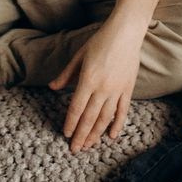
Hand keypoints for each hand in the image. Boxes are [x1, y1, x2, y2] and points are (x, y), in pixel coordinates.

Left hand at [49, 20, 141, 151]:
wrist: (126, 32)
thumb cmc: (100, 41)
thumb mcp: (79, 55)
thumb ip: (66, 74)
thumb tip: (52, 88)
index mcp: (88, 79)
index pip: (76, 107)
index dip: (71, 123)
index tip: (66, 135)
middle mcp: (103, 88)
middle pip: (90, 117)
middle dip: (81, 135)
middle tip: (75, 149)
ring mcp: (117, 89)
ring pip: (105, 118)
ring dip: (96, 133)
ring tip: (89, 146)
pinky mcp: (128, 89)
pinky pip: (122, 111)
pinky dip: (117, 124)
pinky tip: (111, 136)